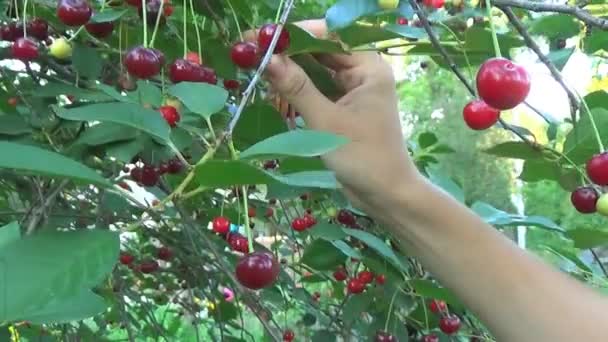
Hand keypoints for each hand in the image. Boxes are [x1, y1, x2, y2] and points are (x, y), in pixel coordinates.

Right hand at [260, 20, 420, 211]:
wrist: (385, 194)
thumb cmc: (362, 156)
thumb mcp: (325, 121)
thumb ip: (296, 88)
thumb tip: (267, 58)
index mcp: (369, 68)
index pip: (330, 37)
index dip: (296, 33)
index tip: (265, 35)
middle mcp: (363, 73)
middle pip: (321, 51)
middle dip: (289, 50)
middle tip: (252, 48)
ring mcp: (353, 90)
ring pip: (317, 70)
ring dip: (291, 68)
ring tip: (258, 63)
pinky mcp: (344, 107)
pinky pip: (318, 88)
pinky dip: (298, 87)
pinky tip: (274, 83)